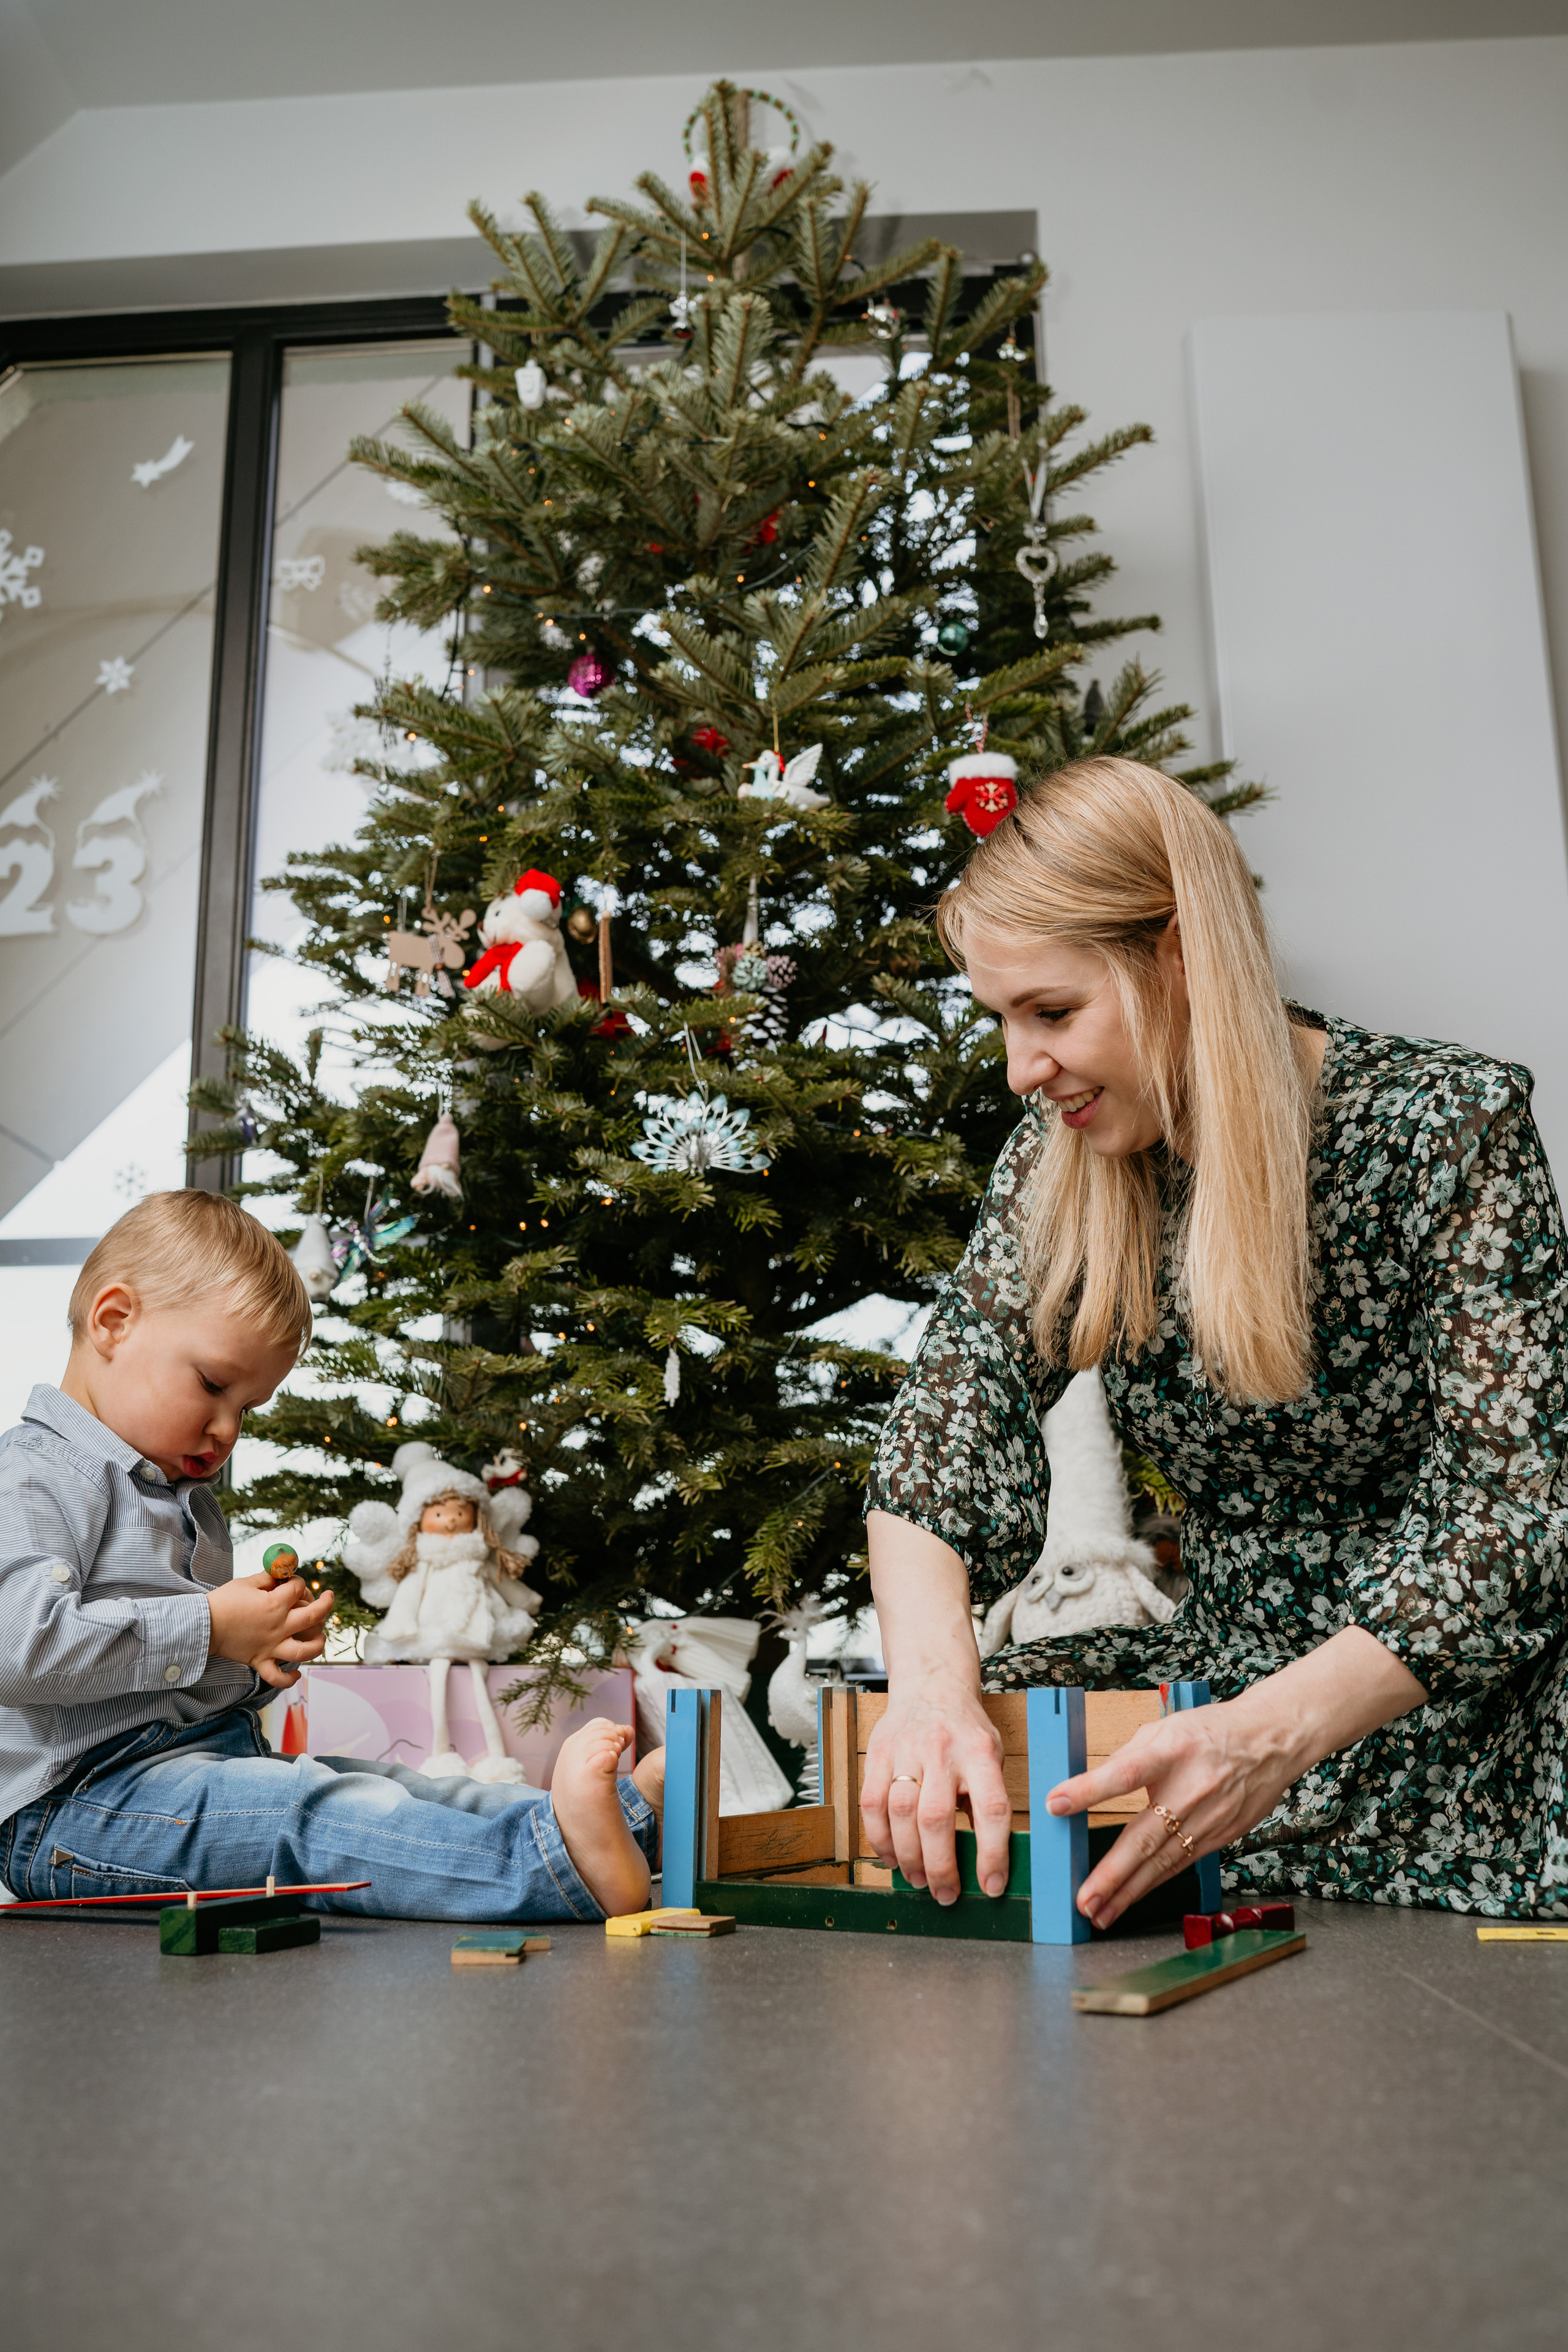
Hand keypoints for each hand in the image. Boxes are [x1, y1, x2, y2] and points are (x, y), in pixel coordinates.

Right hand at [207, 1573, 335, 1689]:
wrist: (202, 1624)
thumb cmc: (223, 1601)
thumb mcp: (247, 1582)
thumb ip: (268, 1577)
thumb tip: (282, 1573)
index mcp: (275, 1604)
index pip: (298, 1588)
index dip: (298, 1581)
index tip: (292, 1581)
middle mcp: (278, 1627)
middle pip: (313, 1616)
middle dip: (325, 1605)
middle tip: (328, 1598)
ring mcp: (270, 1647)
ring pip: (304, 1651)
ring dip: (317, 1644)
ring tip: (320, 1637)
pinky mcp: (260, 1661)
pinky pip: (277, 1677)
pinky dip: (289, 1679)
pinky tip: (297, 1674)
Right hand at [860, 1672, 1012, 1904]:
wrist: (931, 1685)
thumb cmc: (965, 1731)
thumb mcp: (991, 1758)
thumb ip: (986, 1801)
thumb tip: (987, 1860)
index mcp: (980, 1753)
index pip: (992, 1809)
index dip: (993, 1853)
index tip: (992, 1886)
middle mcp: (943, 1751)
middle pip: (936, 1818)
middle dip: (940, 1866)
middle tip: (945, 1894)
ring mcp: (906, 1751)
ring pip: (900, 1814)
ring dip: (908, 1857)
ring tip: (918, 1879)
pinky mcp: (877, 1754)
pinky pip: (871, 1804)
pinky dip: (879, 1838)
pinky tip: (891, 1857)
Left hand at [1045, 1697, 1294, 1929]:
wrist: (1270, 1742)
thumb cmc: (1210, 1733)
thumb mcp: (1163, 1730)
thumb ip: (1127, 1758)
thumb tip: (1090, 1786)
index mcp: (1169, 1752)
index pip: (1124, 1773)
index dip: (1088, 1789)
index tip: (1055, 1803)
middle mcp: (1190, 1789)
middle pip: (1145, 1837)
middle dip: (1112, 1875)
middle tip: (1084, 1901)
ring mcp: (1209, 1818)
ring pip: (1163, 1862)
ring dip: (1130, 1892)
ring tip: (1101, 1913)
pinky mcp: (1221, 1836)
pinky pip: (1181, 1864)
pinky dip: (1154, 1883)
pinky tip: (1133, 1898)